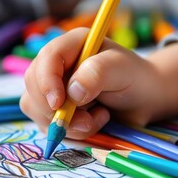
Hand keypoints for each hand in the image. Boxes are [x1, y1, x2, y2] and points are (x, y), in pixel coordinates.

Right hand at [20, 27, 166, 139]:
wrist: (144, 100)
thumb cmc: (135, 78)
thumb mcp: (121, 69)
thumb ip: (97, 74)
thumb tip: (72, 92)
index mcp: (71, 46)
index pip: (47, 58)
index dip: (47, 82)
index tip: (59, 104)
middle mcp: (57, 65)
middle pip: (33, 84)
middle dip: (55, 109)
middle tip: (86, 121)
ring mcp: (52, 87)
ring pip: (35, 107)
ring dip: (64, 123)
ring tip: (94, 120)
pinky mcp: (52, 109)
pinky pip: (45, 124)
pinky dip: (67, 131)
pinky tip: (90, 123)